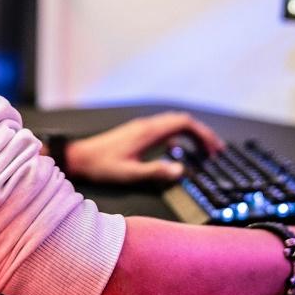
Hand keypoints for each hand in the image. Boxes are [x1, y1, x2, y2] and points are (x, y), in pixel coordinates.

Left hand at [64, 111, 223, 184]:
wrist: (79, 157)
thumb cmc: (101, 166)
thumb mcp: (130, 173)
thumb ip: (156, 172)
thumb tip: (181, 171)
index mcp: (148, 132)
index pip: (183, 124)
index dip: (202, 134)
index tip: (213, 149)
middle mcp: (147, 126)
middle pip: (182, 121)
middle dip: (201, 134)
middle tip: (215, 150)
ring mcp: (142, 128)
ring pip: (173, 123)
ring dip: (191, 134)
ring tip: (203, 149)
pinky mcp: (137, 133)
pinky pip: (164, 129)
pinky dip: (178, 136)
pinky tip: (180, 150)